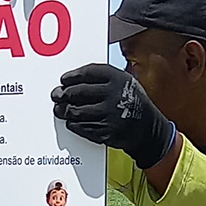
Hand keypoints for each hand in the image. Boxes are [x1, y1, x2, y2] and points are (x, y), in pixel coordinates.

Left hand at [51, 63, 176, 169]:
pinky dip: (73, 124)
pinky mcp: (106, 131)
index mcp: (118, 79)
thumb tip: (71, 83)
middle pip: (78, 92)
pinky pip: (81, 127)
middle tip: (56, 95)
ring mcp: (109, 114)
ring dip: (64, 111)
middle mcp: (114, 95)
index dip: (72, 77)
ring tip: (60, 110)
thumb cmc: (131, 102)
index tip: (63, 80)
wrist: (149, 129)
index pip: (88, 74)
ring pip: (76, 111)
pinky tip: (72, 121)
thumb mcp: (124, 82)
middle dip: (63, 94)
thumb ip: (101, 80)